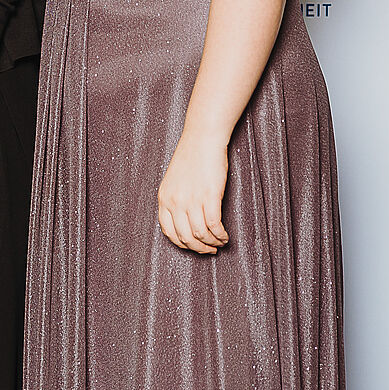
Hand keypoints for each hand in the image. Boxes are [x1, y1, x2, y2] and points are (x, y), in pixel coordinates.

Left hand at [157, 130, 230, 254]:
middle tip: (209, 250)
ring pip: (201, 234)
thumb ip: (174, 200)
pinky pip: (214, 226)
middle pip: (185, 237)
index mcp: (163, 198)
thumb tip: (183, 221)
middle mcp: (175, 201)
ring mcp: (191, 199)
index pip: (168, 231)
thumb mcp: (173, 181)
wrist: (202, 139)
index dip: (182, 243)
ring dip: (212, 243)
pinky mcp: (210, 197)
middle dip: (199, 248)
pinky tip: (225, 236)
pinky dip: (220, 235)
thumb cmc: (191, 158)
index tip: (193, 246)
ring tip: (220, 243)